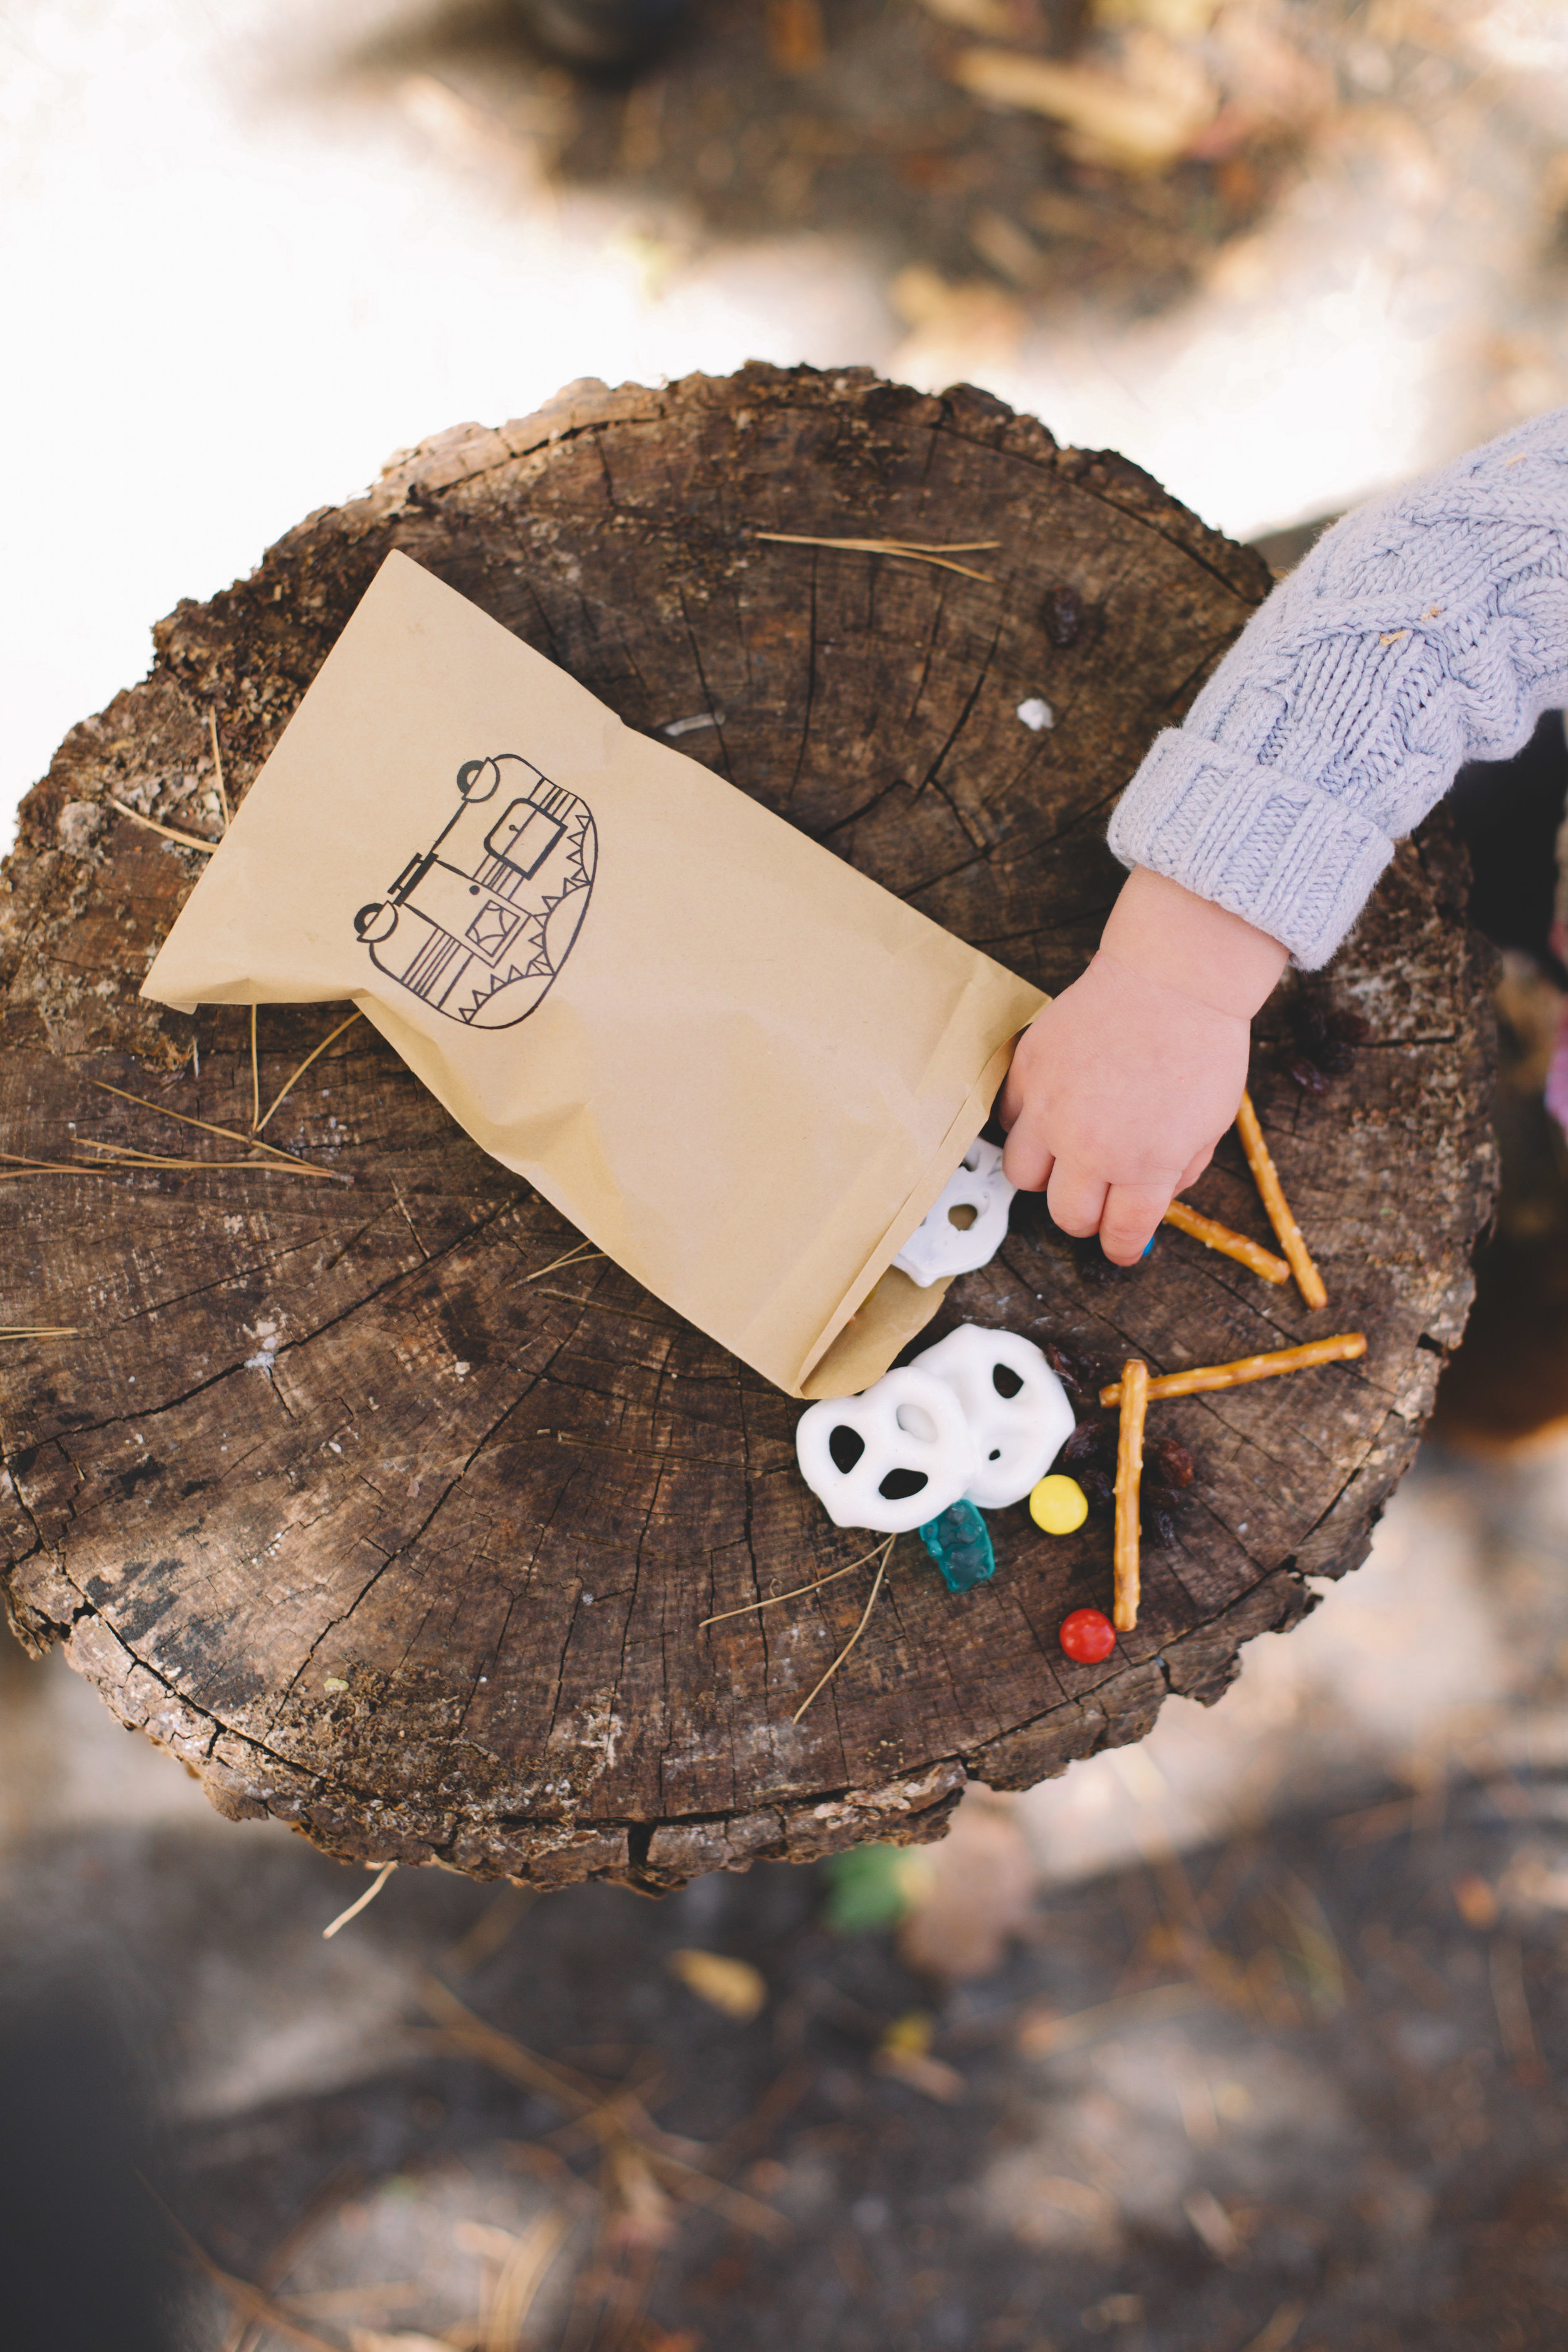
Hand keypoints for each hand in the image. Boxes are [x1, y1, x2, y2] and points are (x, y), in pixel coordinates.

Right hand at [999, 868, 1288, 1263]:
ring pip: (1023, 1177)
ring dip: (1048, 1175)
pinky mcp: (1028, 1070)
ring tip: (1069, 1153)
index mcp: (1145, 1165)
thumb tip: (1148, 1207)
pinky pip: (1009, 1121)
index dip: (1121, 1247)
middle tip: (1101, 1196)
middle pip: (1067, 1216)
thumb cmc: (1203, 1046)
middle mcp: (1091, 1146)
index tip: (1121, 1245)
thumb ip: (1177, 1173)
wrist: (1174, 976)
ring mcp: (1051, 1108)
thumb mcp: (1210, 1126)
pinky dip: (1028, 1125)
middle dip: (1087, 1215)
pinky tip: (1053, 1111)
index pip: (1119, 1235)